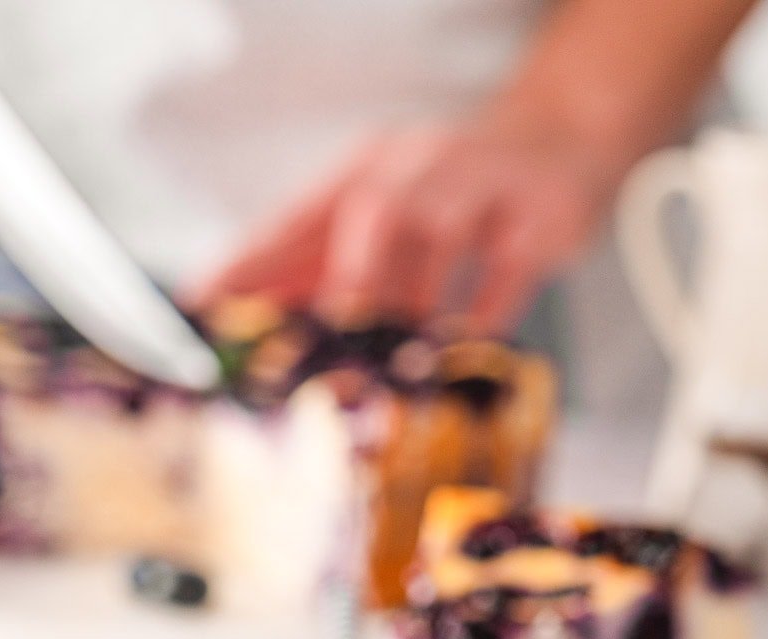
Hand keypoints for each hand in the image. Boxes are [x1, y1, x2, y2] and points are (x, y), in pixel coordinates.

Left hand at [201, 121, 611, 333]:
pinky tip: (458, 359)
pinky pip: (505, 272)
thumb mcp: (385, 220)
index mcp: (364, 172)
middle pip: (372, 215)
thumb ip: (323, 270)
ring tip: (388, 368)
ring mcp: (481, 186)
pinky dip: (480, 319)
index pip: (297, 218)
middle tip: (317, 348)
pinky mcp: (537, 216)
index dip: (251, 264)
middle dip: (342, 283)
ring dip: (410, 305)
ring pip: (437, 236)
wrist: (560, 142)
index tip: (207, 310)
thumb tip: (254, 330)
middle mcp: (417, 167)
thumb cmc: (454, 197)